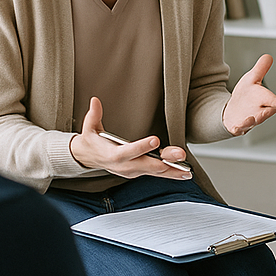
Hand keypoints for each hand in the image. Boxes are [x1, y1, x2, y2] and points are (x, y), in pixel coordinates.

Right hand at [70, 97, 192, 179]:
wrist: (88, 158)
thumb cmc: (91, 142)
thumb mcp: (89, 128)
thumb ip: (94, 115)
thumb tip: (95, 101)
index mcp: (113, 155)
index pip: (128, 152)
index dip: (141, 147)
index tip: (155, 140)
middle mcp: (124, 166)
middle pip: (146, 165)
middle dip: (165, 162)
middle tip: (180, 155)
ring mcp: (132, 171)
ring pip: (154, 172)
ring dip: (171, 171)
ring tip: (187, 170)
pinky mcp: (138, 173)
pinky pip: (155, 174)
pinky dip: (169, 174)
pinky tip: (183, 173)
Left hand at [223, 54, 275, 134]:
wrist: (233, 111)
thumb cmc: (246, 96)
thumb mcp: (251, 79)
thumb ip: (260, 69)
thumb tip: (268, 56)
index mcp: (264, 100)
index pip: (273, 100)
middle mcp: (259, 111)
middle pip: (265, 112)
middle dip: (267, 112)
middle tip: (270, 110)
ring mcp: (249, 120)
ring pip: (253, 122)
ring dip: (252, 120)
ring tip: (251, 119)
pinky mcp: (239, 126)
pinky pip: (239, 128)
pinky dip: (239, 128)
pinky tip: (236, 127)